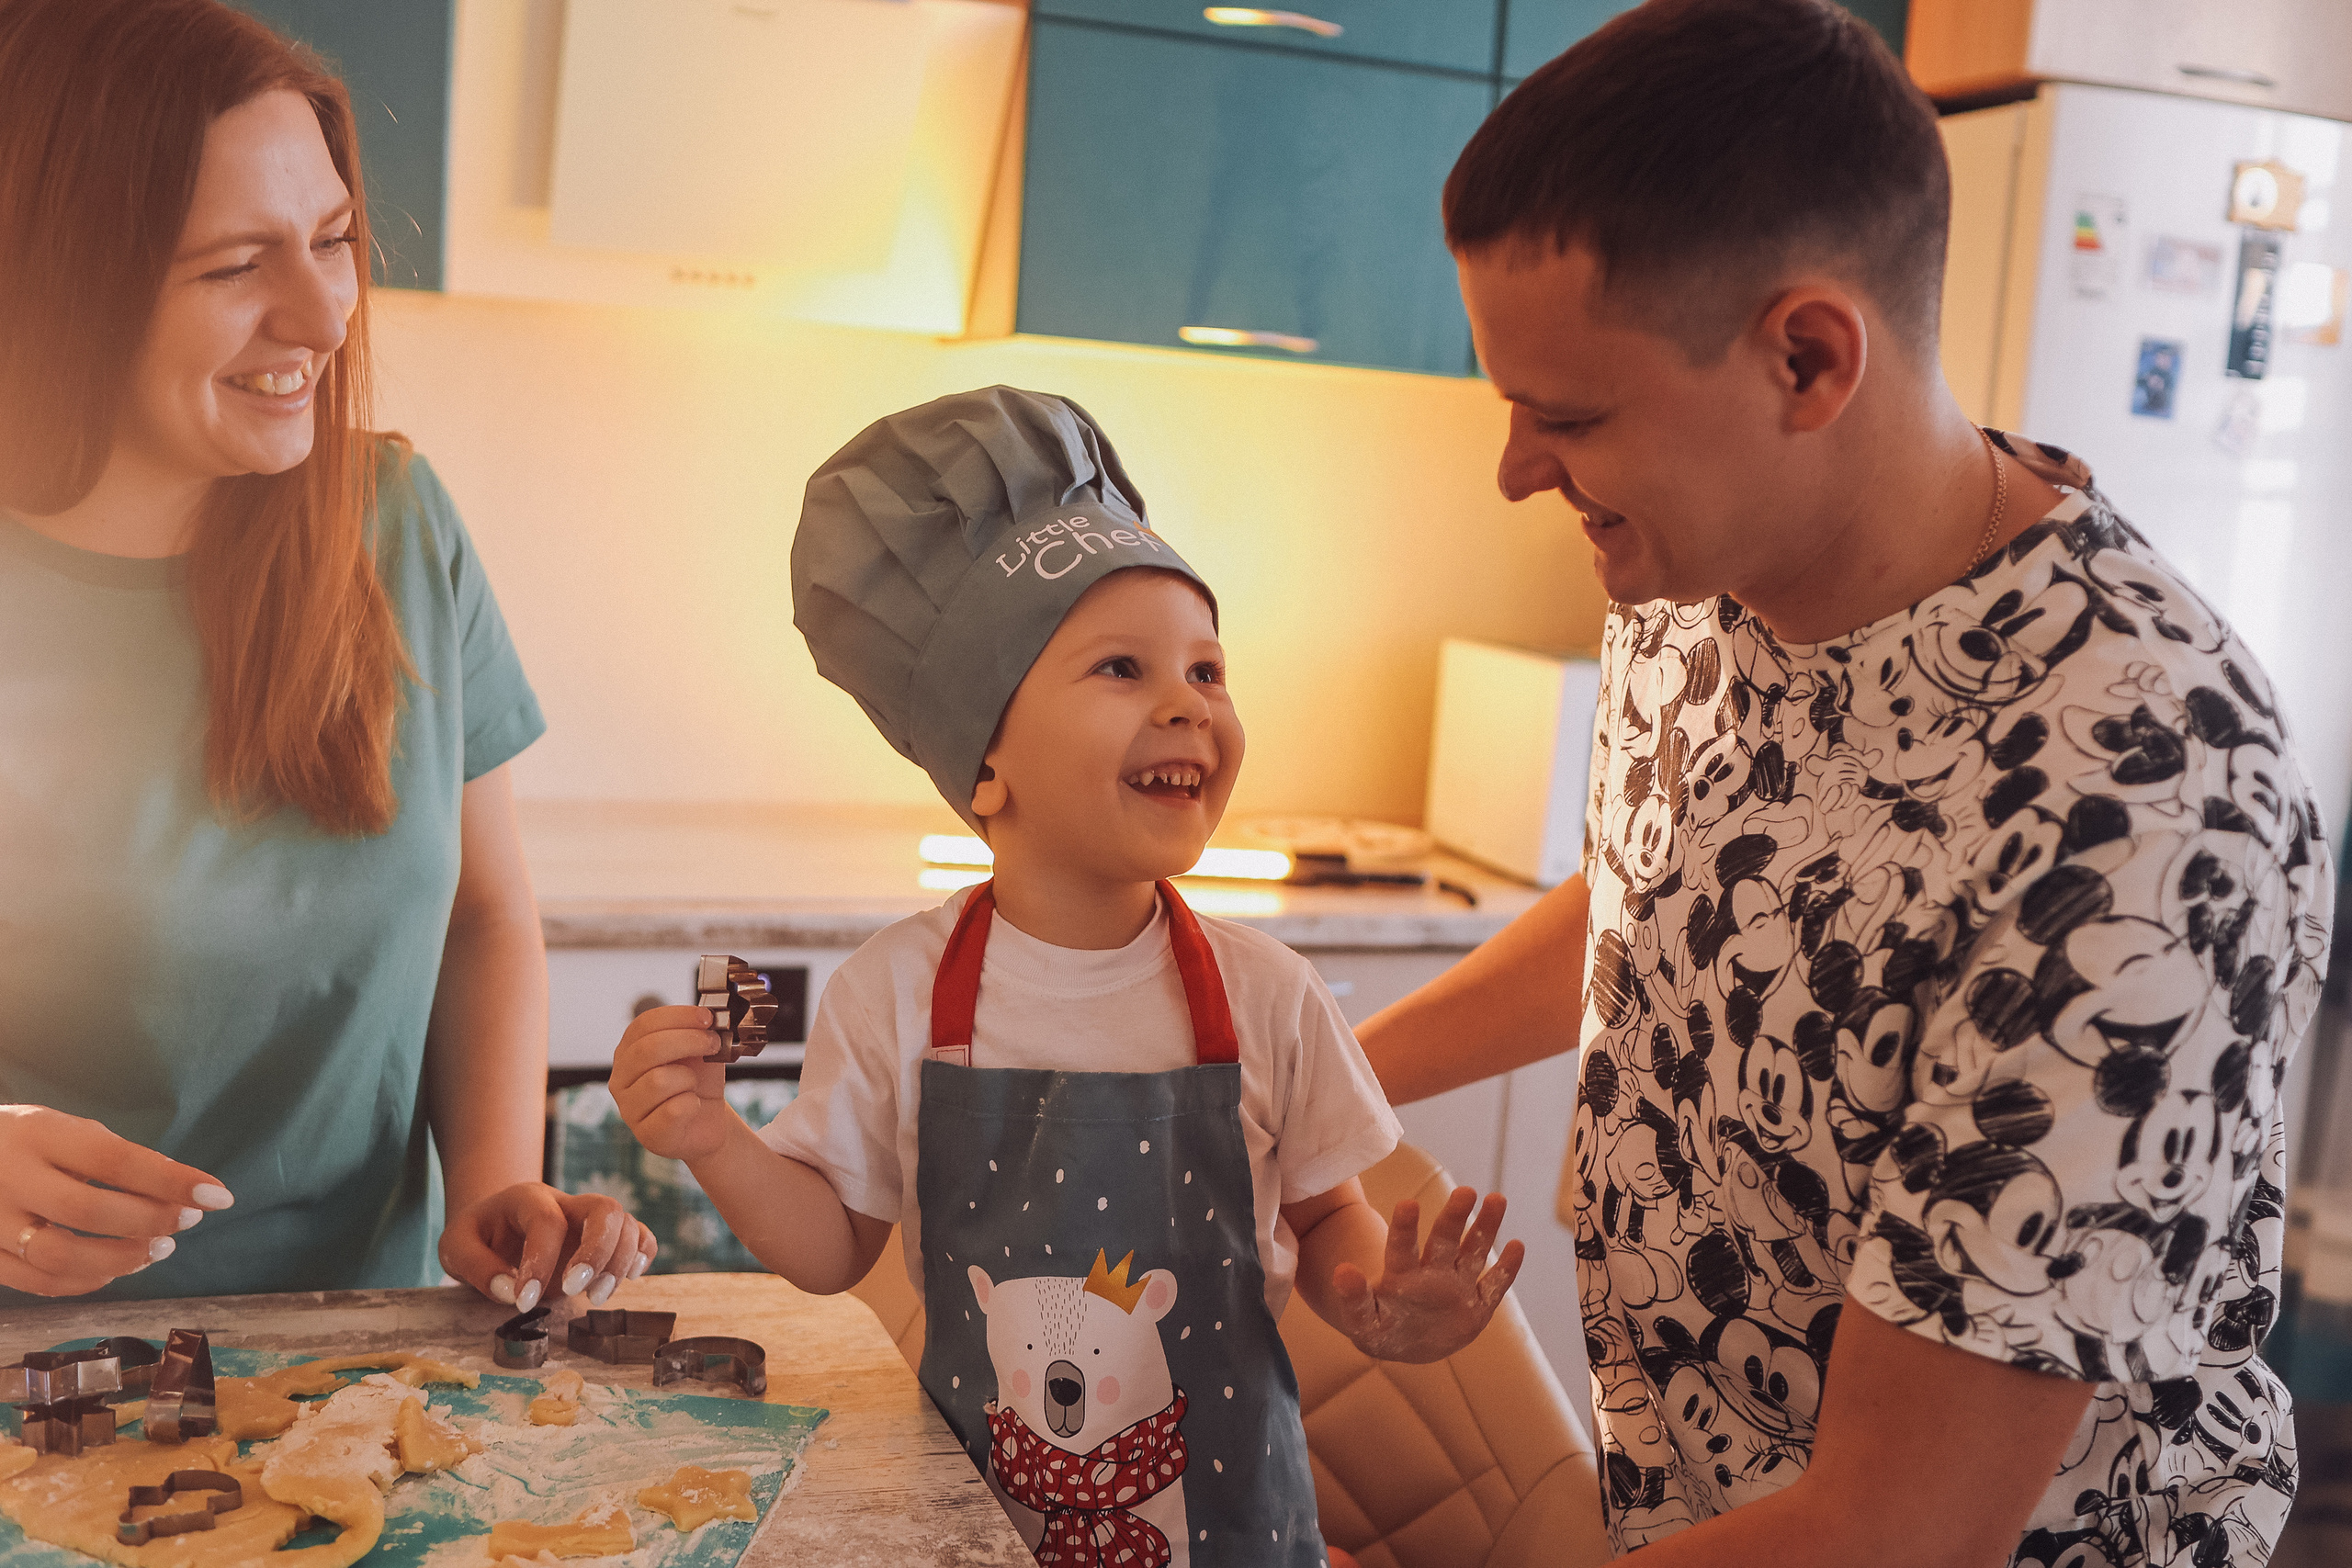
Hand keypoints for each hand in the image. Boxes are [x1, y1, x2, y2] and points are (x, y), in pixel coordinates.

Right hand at [0, 1104, 233, 1296]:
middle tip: (188, 1221)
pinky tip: (114, 1270)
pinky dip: (85, 1282)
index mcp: (39, 1135)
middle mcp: (11, 1178)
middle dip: (149, 1220)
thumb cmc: (24, 1141)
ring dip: (121, 1259)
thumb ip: (113, 1157)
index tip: (218, 1194)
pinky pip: (38, 1282)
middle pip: (87, 1210)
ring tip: (158, 1248)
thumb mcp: (64, 1130)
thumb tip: (176, 1189)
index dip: (171, 1180)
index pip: (115, 1160)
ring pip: (60, 1256)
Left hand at [440, 1182, 656, 1310]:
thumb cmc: (477, 1237)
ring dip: (620, 1262)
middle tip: (577, 1291)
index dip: (540, 1263)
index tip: (524, 1302)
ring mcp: (589, 1218)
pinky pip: (640, 1233)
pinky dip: (644, 1253)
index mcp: (528, 1199)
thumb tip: (510, 1292)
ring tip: (596, 1297)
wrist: (494, 1225)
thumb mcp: (455, 1248)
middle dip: (597, 1252)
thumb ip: (477, 1267)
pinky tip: (631, 1277)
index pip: (548, 1223)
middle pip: (604, 1209)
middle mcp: (567, 1202)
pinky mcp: (605, 1236)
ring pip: (626, 1222)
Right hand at [610, 1005, 734, 1162]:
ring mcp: (629, 1109)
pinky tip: (693, 1106)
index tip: (707, 1017)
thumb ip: (696, 1032)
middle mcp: (620, 1079)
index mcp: (629, 1052)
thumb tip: (706, 1016)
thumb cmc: (698, 1083)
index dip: (677, 1016)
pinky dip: (692, 1104)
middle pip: (647, 1050)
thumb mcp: (698, 1052)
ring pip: (658, 1080)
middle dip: (688, 1041)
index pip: (643, 1025)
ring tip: (693, 1085)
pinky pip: (673, 1111)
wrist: (707, 1122)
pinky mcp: (647, 1135)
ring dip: (689, 1078)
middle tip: (713, 1043)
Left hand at [1328, 1187, 1523, 1363]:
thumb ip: (1354, 1299)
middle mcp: (1432, 1273)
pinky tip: (1517, 1246)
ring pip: (1473, 1252)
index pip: (1403, 1247)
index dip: (1405, 1228)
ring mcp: (1456, 1287)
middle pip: (1444, 1241)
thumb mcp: (1364, 1321)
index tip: (1408, 1203)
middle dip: (1454, 1217)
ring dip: (1485, 1228)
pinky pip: (1494, 1287)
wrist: (1406, 1342)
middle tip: (1465, 1192)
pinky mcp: (1477, 1308)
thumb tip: (1340, 1271)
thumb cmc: (1381, 1327)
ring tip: (1497, 1199)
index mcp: (1402, 1275)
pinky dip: (1505, 1270)